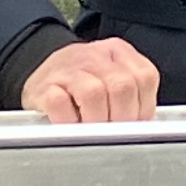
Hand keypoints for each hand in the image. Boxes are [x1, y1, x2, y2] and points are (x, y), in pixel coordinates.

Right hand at [24, 36, 161, 123]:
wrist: (41, 73)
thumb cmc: (81, 82)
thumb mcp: (111, 78)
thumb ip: (131, 96)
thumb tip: (144, 125)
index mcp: (117, 52)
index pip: (145, 77)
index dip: (144, 107)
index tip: (136, 124)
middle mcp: (94, 56)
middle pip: (122, 86)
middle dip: (122, 117)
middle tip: (115, 133)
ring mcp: (68, 70)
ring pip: (94, 93)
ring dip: (97, 120)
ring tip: (93, 131)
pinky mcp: (44, 87)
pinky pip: (59, 103)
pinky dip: (68, 120)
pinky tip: (71, 125)